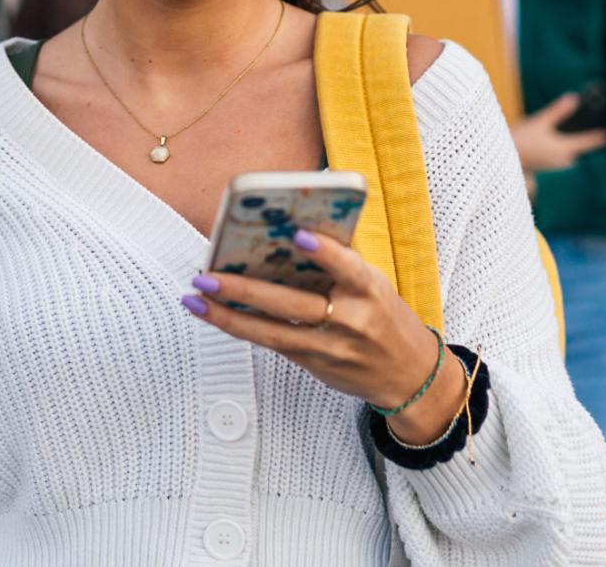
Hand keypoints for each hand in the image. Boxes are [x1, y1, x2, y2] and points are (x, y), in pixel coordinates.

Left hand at [183, 229, 468, 444]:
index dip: (325, 252)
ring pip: (272, 332)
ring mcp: (329, 347)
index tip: (298, 235)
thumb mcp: (375, 283)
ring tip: (196, 297)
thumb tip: (288, 231)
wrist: (409, 375)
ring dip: (228, 315)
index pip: (347, 267)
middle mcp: (350, 319)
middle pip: (293, 304)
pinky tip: (214, 313)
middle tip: (207, 273)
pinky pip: (272, 343)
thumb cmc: (385, 316)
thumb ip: (340, 262)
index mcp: (370, 290)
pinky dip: (241, 327)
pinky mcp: (314, 364)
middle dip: (245, 290)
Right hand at [511, 93, 605, 172]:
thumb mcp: (539, 122)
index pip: (585, 142)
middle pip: (576, 149)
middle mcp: (562, 160)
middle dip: (578, 140)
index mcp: (563, 148)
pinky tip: (547, 144)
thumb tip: (574, 98)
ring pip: (567, 154)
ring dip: (566, 146)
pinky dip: (558, 151)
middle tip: (578, 130)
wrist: (502, 160)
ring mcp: (554, 166)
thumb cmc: (520, 140)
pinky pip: (558, 158)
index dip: (597, 138)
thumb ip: (558, 111)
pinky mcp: (547, 168)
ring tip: (557, 135)